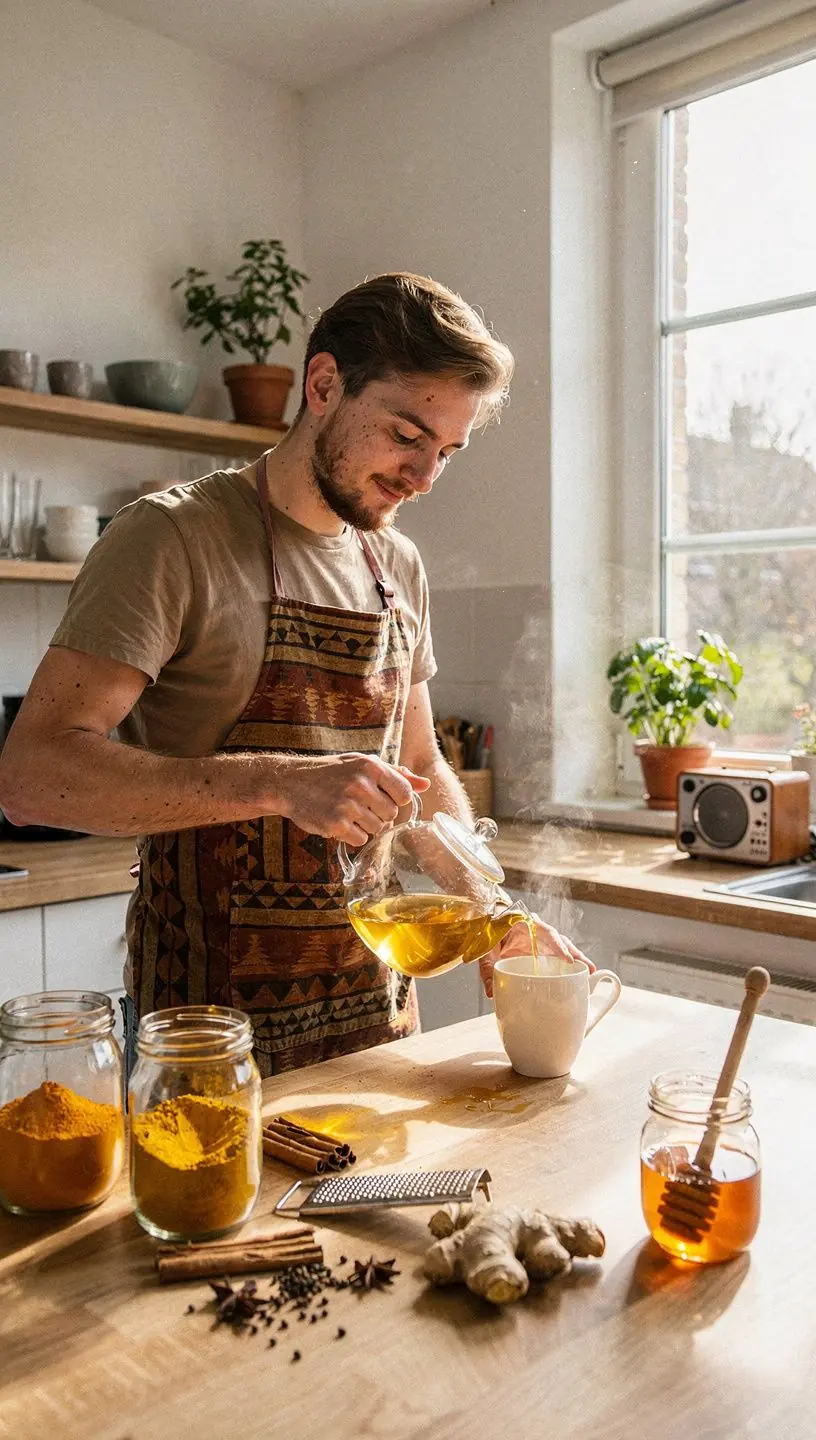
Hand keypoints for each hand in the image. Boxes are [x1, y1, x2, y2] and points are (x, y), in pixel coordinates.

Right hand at [275, 753, 429, 845]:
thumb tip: (425, 784)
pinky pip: (359, 839)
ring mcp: (348, 805)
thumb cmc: (330, 772)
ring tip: (345, 811)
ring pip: (377, 829)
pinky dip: (350, 835)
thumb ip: (395, 775)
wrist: (290, 782)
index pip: (405, 794)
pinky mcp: (335, 824)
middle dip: (378, 814)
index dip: (395, 799)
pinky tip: (337, 821)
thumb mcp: (362, 764)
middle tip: (358, 804)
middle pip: (391, 814)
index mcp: (371, 767)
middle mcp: (361, 785)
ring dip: (364, 825)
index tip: (379, 796)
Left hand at [478, 912, 594, 999]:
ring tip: (590, 973)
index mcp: (525, 924)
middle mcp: (537, 931)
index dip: (558, 946)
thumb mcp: (485, 950)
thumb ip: (487, 969)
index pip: (546, 932)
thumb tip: (491, 992)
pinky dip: (566, 964)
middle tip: (589, 969)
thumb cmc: (487, 932)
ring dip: (576, 959)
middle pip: (560, 940)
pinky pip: (555, 956)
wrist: (486, 923)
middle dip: (576, 955)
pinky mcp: (540, 950)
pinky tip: (575, 975)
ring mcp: (540, 940)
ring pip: (562, 947)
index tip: (568, 960)